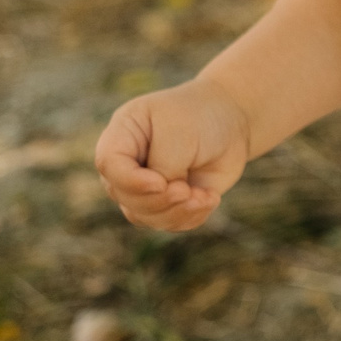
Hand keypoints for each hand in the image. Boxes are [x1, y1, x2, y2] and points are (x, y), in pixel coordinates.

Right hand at [93, 77, 252, 230]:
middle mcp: (127, 162)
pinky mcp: (165, 201)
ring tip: (205, 197)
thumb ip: (165, 166)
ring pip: (143, 215)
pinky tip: (210, 199)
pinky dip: (190, 216)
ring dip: (176, 212)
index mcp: (122, 134)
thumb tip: (162, 195)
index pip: (109, 164)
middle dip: (159, 200)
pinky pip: (167, 222)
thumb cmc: (202, 117)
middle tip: (187, 191)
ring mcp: (143, 184)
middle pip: (124, 195)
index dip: (131, 182)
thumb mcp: (181, 134)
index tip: (161, 183)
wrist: (231, 120)